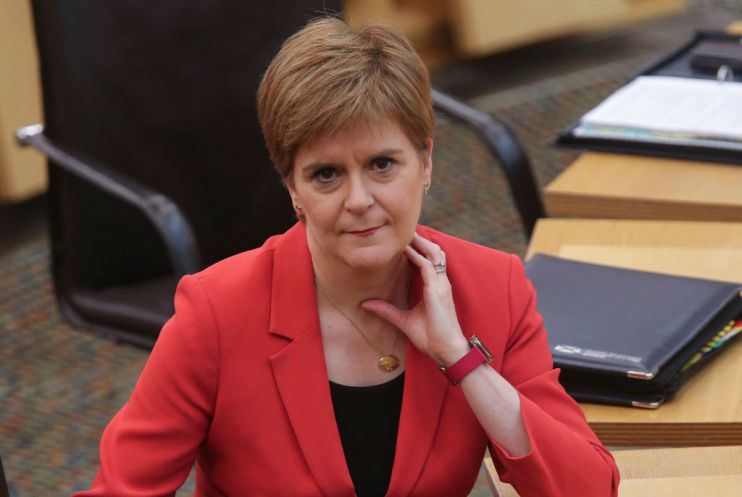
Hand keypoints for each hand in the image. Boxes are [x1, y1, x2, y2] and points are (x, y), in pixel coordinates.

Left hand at [361, 233, 469, 364]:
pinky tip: (406, 250)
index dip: (418, 248)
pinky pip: (429, 268)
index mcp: (435, 287)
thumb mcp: (403, 321)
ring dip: (420, 242)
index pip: (428, 260)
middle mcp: (440, 282)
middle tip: (405, 228)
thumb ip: (386, 311)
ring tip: (407, 231)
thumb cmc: (430, 337)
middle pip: (434, 252)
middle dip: (421, 239)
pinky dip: (418, 257)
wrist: (446, 350)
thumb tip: (365, 304)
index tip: (404, 238)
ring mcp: (441, 285)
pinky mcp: (438, 291)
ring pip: (434, 254)